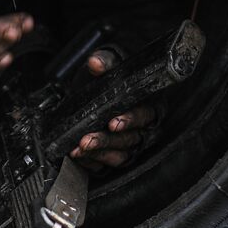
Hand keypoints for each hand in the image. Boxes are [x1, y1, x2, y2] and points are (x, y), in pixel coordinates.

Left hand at [69, 48, 158, 170]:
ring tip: (78, 149)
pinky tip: (78, 157)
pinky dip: (91, 162)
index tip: (113, 122)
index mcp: (149, 105)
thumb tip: (96, 62)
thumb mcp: (109, 64)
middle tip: (87, 140)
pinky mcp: (115, 157)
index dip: (130, 120)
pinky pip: (106, 165)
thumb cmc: (110, 78)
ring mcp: (130, 146)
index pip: (145, 115)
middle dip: (107, 141)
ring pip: (120, 155)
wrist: (95, 90)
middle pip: (130, 139)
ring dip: (98, 153)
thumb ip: (105, 62)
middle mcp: (143, 129)